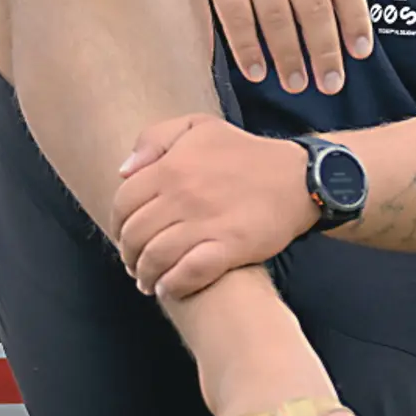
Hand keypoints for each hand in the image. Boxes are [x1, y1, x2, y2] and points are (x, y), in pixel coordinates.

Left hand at [113, 114, 317, 300]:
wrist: (299, 177)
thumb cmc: (244, 153)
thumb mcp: (198, 127)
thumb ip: (154, 140)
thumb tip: (124, 170)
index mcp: (170, 167)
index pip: (123, 204)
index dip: (117, 226)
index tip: (123, 237)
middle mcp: (182, 195)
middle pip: (135, 235)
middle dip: (128, 256)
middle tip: (133, 265)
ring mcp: (206, 222)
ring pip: (156, 257)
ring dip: (146, 275)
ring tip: (148, 282)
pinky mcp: (230, 247)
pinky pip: (190, 273)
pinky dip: (173, 285)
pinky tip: (169, 288)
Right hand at [156, 0, 371, 91]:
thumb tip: (335, 10)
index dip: (356, 22)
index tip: (360, 53)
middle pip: (314, 11)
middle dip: (325, 53)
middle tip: (330, 83)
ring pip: (277, 22)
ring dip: (289, 58)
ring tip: (296, 84)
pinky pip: (237, 21)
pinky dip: (248, 50)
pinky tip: (257, 70)